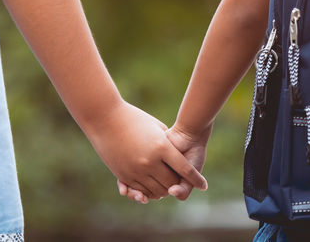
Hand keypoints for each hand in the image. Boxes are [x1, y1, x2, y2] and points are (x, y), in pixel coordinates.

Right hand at [88, 101, 206, 202]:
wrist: (105, 118)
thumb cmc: (133, 118)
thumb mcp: (156, 127)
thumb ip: (168, 143)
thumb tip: (178, 154)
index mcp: (161, 147)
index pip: (185, 169)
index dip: (196, 179)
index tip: (204, 185)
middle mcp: (150, 161)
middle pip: (171, 183)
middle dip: (179, 185)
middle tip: (185, 184)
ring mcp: (136, 170)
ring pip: (156, 190)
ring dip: (165, 190)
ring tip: (170, 186)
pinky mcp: (124, 175)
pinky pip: (141, 190)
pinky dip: (150, 191)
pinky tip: (154, 186)